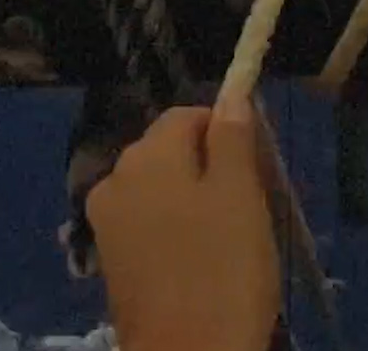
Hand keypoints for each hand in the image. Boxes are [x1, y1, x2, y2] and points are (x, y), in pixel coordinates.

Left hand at [86, 101, 279, 350]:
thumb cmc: (223, 272)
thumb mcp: (240, 196)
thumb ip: (233, 139)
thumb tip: (230, 96)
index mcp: (146, 156)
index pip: (189, 115)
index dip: (228, 131)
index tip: (259, 168)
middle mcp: (115, 179)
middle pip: (171, 150)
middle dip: (213, 166)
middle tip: (253, 205)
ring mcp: (108, 223)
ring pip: (162, 189)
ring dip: (196, 200)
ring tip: (231, 237)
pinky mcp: (112, 260)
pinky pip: (150, 223)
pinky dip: (177, 230)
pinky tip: (203, 259)